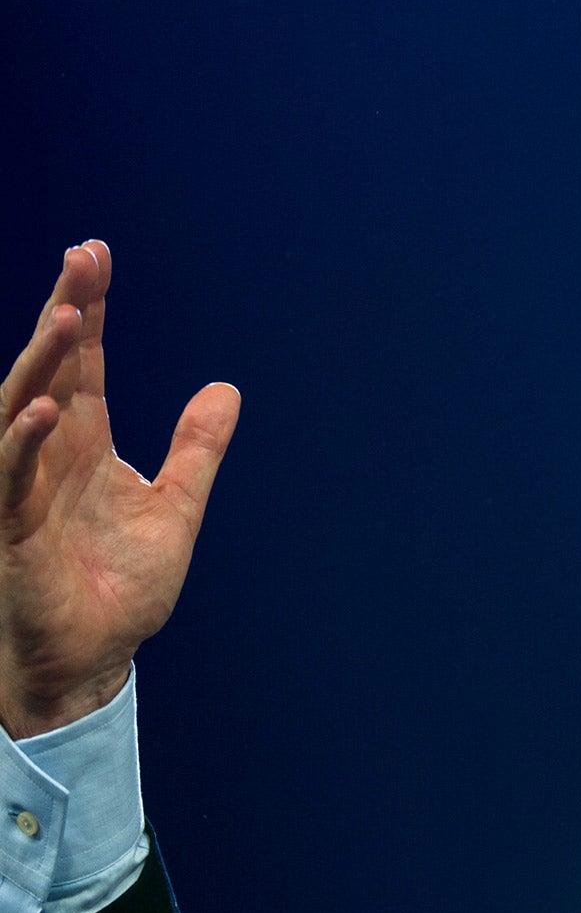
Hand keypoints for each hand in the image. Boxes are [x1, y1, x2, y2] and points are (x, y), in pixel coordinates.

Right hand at [0, 242, 239, 738]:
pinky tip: (45, 409)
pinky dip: (23, 441)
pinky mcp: (9, 529)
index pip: (83, 364)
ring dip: (40, 364)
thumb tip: (226, 389)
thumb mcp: (175, 508)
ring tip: (68, 317)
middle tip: (82, 257)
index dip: (87, 311)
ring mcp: (22, 488)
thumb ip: (196, 450)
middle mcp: (48, 455)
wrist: (94, 658)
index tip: (95, 255)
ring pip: (19, 409)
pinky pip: (8, 476)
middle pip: (50, 369)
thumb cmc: (119, 588)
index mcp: (83, 445)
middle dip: (65, 313)